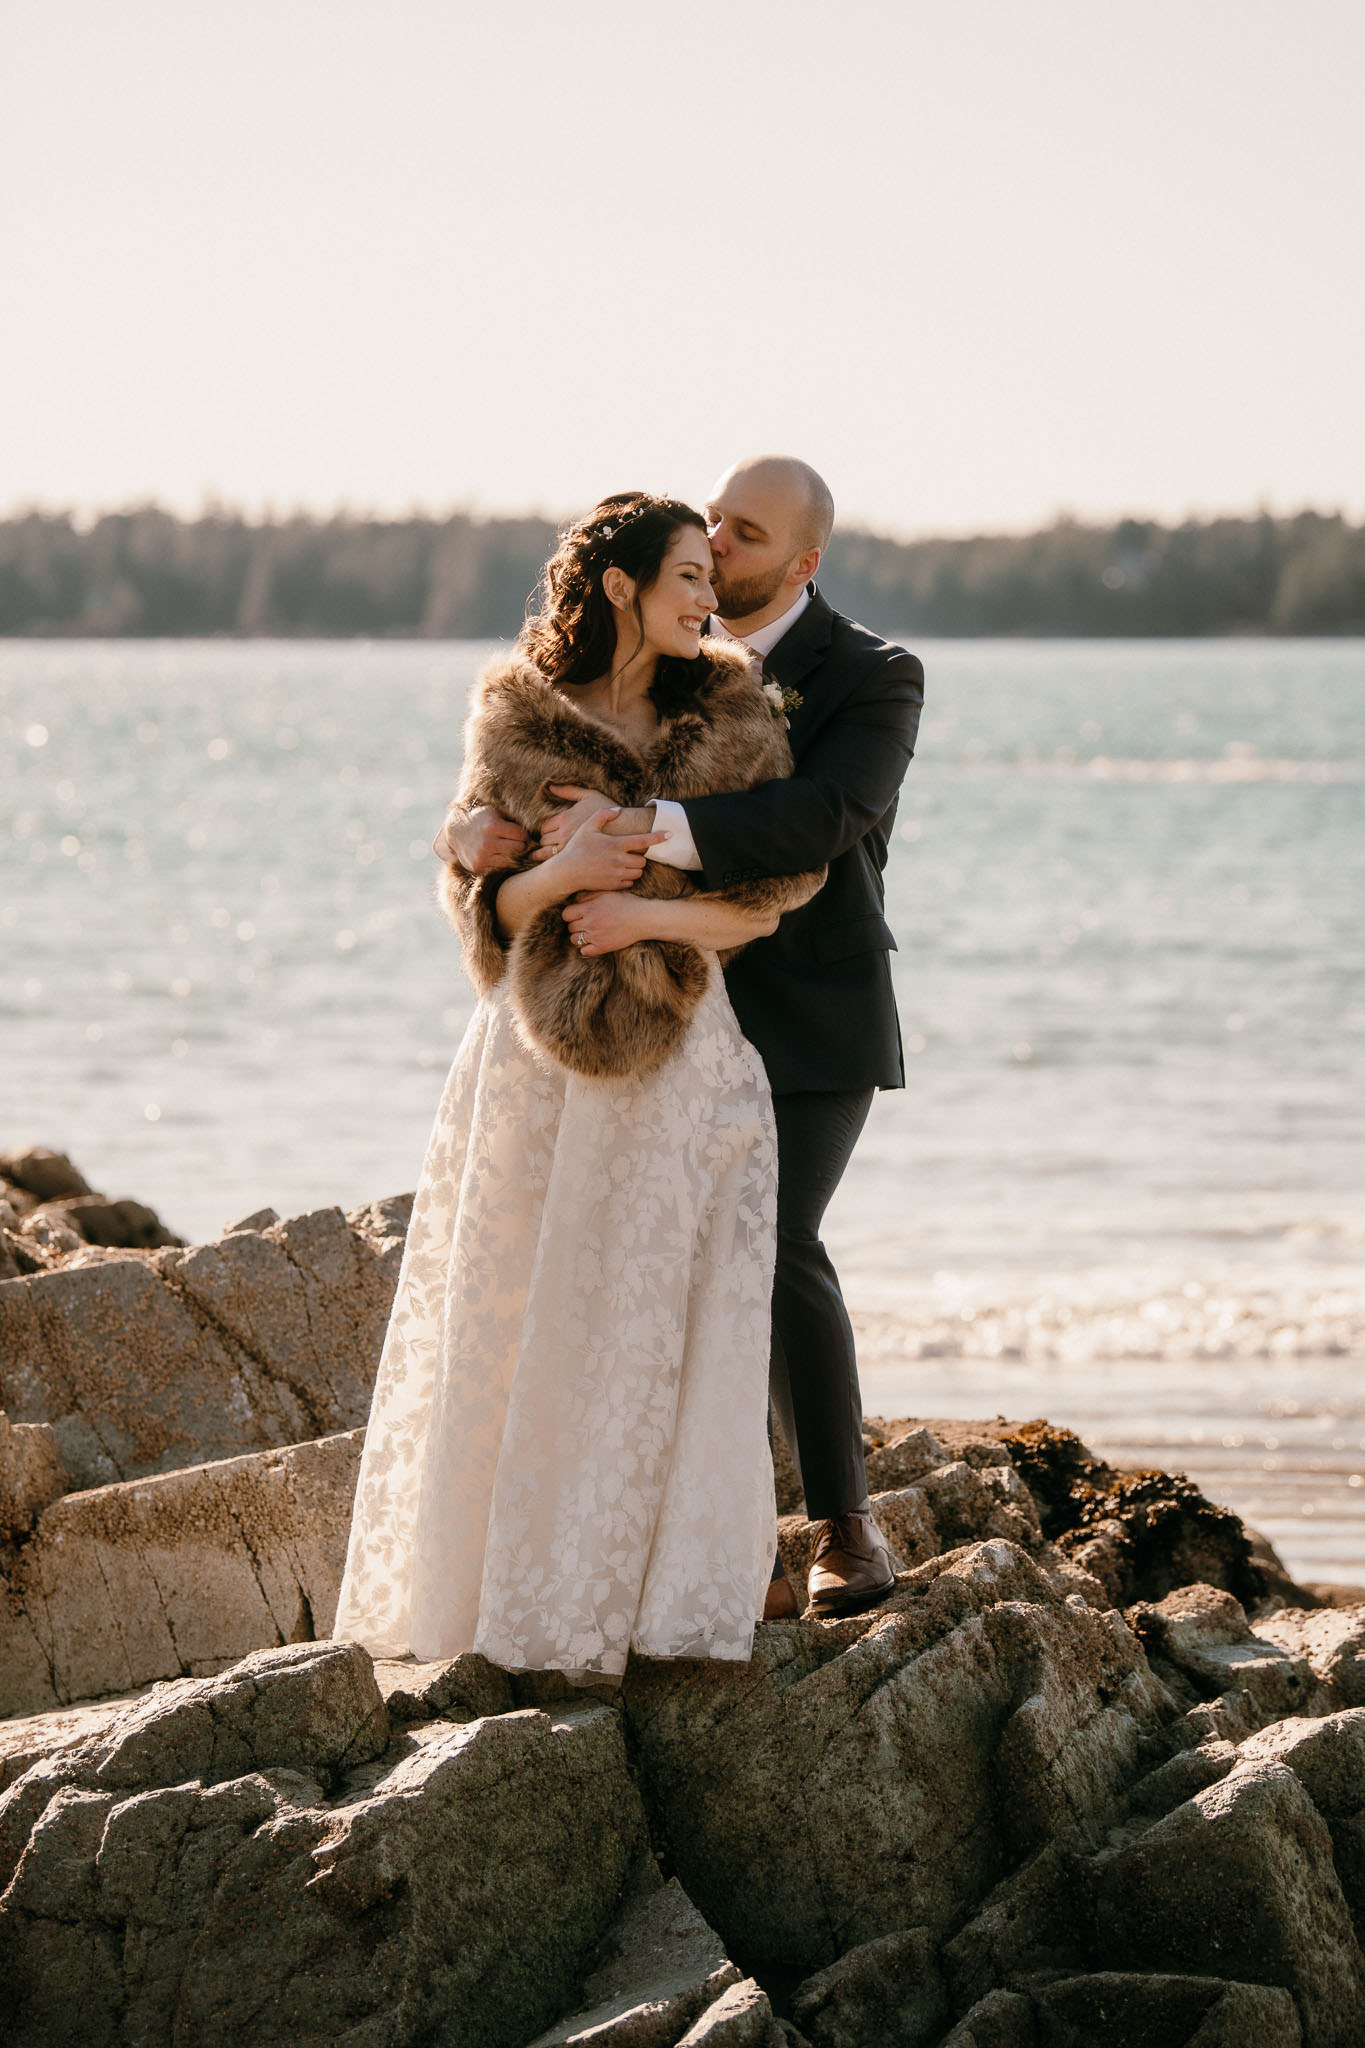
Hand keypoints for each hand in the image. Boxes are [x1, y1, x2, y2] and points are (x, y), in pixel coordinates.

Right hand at [435, 805, 528, 874]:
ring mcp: (482, 857)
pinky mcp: (479, 867)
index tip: (521, 833)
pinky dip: (504, 862)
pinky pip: (501, 867)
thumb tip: (537, 819)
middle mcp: (487, 843)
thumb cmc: (481, 818)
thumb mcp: (495, 811)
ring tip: (510, 848)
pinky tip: (501, 855)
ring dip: (514, 855)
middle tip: (518, 842)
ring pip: (512, 860)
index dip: (524, 834)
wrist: (456, 832)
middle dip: (521, 845)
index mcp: (493, 826)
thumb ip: (513, 815)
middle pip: (519, 848)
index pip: (522, 835)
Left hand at [532, 785, 616, 860]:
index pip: (544, 828)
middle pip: (544, 842)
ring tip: (554, 855)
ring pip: (548, 855)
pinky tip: (563, 864)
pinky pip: (560, 864)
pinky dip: (557, 865)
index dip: (546, 831)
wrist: (626, 829)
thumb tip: (552, 787)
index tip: (550, 834)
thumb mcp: (589, 795)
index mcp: (565, 818)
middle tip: (550, 845)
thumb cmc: (608, 810)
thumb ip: (570, 791)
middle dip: (546, 843)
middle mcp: (564, 834)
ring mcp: (570, 848)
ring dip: (548, 855)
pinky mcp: (578, 860)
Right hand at [552, 810, 666, 893]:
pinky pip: (630, 882)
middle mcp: (618, 860)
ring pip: (638, 871)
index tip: (670, 833)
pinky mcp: (614, 885)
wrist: (566, 873)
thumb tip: (618, 810)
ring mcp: (617, 874)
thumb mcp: (587, 828)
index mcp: (615, 844)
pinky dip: (628, 877)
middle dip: (640, 856)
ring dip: (635, 867)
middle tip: (629, 853)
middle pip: (643, 860)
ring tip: (623, 862)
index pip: (643, 841)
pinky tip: (617, 872)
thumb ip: (603, 816)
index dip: (658, 837)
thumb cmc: (576, 848)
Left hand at [562, 890, 650, 956]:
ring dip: (579, 937)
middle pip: (570, 927)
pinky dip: (585, 948)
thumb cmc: (627, 904)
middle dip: (575, 925)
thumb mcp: (608, 894)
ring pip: (574, 940)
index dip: (570, 915)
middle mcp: (591, 922)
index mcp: (590, 908)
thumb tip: (577, 902)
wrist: (644, 918)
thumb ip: (590, 896)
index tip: (577, 915)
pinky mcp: (603, 947)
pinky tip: (592, 943)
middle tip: (585, 924)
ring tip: (588, 934)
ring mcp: (596, 936)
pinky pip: (584, 951)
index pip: (566, 914)